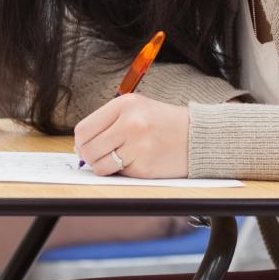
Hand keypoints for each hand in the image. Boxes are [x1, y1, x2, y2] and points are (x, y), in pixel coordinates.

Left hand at [73, 94, 189, 178]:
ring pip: (100, 166)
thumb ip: (108, 123)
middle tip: (101, 156)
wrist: (198, 136)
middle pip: (88, 150)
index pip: (84, 129)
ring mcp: (138, 146)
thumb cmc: (163, 123)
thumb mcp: (136, 109)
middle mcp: (130, 123)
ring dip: (106, 167)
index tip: (86, 147)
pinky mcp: (145, 167)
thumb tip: (80, 147)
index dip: (81, 142)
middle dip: (90, 157)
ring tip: (122, 158)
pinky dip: (126, 172)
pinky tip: (140, 161)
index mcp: (125, 104)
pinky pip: (120, 175)